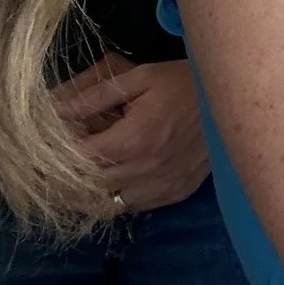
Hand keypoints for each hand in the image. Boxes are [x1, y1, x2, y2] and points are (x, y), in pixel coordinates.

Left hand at [52, 57, 211, 213]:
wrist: (234, 97)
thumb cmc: (184, 81)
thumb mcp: (139, 77)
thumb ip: (94, 96)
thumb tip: (53, 110)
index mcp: (132, 140)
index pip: (77, 161)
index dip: (57, 155)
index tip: (49, 143)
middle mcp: (145, 171)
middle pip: (88, 187)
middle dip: (70, 173)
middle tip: (66, 155)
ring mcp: (162, 187)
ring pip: (108, 204)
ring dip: (95, 189)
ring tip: (93, 167)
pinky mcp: (176, 194)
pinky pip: (134, 207)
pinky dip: (120, 195)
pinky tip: (121, 174)